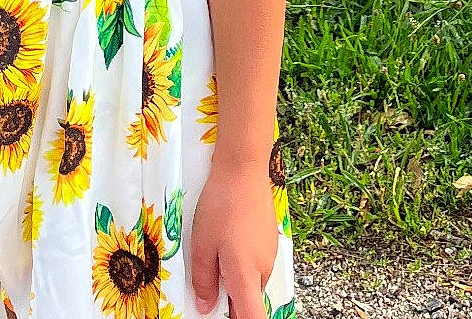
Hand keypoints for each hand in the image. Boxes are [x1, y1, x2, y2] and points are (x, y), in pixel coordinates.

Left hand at [190, 157, 279, 318]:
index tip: (225, 317)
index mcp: (246, 276)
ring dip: (235, 280)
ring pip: (252, 280)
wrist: (243, 168)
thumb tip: (206, 304)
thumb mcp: (202, 245)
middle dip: (231, 302)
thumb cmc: (222, 205)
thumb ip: (203, 281)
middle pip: (250, 301)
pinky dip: (242, 262)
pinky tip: (226, 241)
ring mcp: (269, 253)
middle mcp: (263, 269)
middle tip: (208, 289)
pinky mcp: (269, 239)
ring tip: (214, 256)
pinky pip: (256, 262)